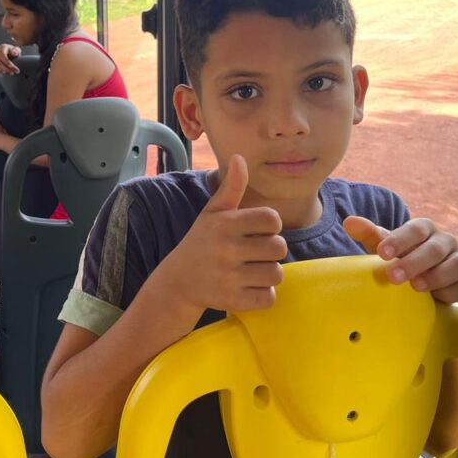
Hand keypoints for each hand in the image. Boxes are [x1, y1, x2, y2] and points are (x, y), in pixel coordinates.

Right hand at [0, 43, 21, 74]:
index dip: (7, 61)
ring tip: (11, 73)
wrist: (9, 54)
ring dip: (4, 70)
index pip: (3, 54)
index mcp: (3, 47)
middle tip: (13, 72)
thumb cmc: (13, 52)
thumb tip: (14, 52)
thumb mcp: (17, 50)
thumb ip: (16, 50)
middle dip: (7, 68)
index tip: (12, 66)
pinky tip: (5, 72)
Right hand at [166, 155, 285, 312]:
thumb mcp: (213, 212)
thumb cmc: (202, 242)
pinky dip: (263, 295)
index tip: (256, 231)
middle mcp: (226, 249)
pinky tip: (247, 287)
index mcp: (225, 223)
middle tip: (254, 254)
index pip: (272, 219)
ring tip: (250, 270)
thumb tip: (239, 156)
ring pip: (276, 274)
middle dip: (271, 251)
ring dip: (268, 273)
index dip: (270, 226)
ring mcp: (229, 276)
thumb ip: (231, 187)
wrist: (178, 281)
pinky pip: (269, 297)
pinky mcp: (232, 301)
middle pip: (279, 248)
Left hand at [343, 216, 457, 302]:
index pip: (416, 228)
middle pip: (436, 248)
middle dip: (414, 262)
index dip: (400, 239)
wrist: (418, 281)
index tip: (381, 253)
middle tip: (393, 277)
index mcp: (424, 229)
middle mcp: (445, 241)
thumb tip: (349, 222)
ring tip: (416, 287)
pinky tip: (436, 299)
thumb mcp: (383, 247)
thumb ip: (369, 234)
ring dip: (437, 276)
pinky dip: (453, 291)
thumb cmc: (399, 258)